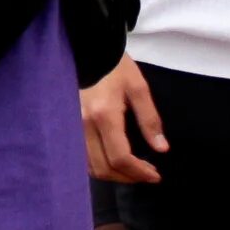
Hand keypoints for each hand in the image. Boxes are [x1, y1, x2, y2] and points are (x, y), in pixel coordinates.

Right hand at [81, 55, 167, 184]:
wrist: (87, 52)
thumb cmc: (115, 67)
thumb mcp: (138, 88)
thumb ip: (150, 119)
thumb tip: (161, 149)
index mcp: (104, 116)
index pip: (120, 157)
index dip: (139, 172)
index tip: (155, 175)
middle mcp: (84, 125)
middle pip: (103, 167)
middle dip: (128, 177)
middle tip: (146, 174)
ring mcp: (72, 127)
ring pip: (89, 166)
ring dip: (112, 175)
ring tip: (131, 171)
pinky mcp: (68, 127)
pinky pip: (81, 157)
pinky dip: (98, 166)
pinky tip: (112, 161)